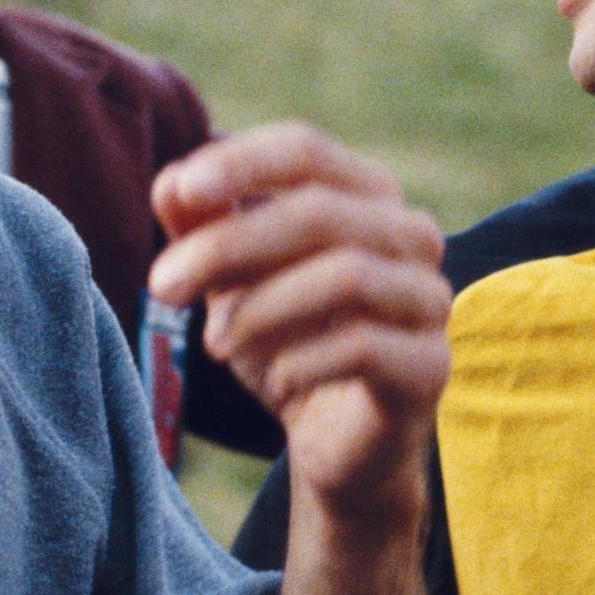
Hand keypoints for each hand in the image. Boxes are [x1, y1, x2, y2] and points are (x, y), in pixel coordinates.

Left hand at [150, 123, 449, 531]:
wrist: (337, 443)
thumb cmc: (286, 340)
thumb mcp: (231, 279)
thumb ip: (203, 226)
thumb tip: (171, 184)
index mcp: (365, 194)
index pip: (306, 151)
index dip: (242, 163)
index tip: (181, 192)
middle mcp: (411, 234)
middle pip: (320, 212)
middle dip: (229, 245)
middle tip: (162, 286)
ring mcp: (429, 299)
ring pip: (347, 276)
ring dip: (262, 308)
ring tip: (215, 343)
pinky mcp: (432, 366)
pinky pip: (364, 347)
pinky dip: (300, 362)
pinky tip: (275, 382)